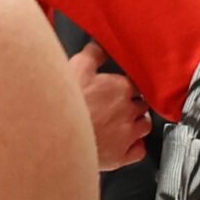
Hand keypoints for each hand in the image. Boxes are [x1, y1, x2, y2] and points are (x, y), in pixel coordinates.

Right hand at [67, 42, 148, 171]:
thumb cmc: (65, 103)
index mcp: (121, 88)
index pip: (136, 83)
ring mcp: (126, 135)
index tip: (119, 87)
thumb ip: (94, 53)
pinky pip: (139, 151)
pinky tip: (126, 142)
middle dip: (133, 103)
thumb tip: (102, 43)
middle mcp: (129, 111)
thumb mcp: (77, 68)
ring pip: (144, 126)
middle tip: (117, 104)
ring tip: (123, 121)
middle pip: (142, 104)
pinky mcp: (120, 156)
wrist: (54, 137)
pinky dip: (135, 146)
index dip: (127, 85)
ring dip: (137, 122)